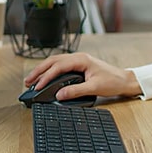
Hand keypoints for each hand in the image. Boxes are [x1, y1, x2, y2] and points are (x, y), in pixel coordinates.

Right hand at [24, 52, 141, 100]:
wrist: (124, 80)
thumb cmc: (113, 81)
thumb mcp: (94, 88)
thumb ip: (76, 91)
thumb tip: (59, 95)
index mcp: (81, 59)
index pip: (58, 67)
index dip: (45, 77)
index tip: (37, 86)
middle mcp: (78, 57)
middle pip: (53, 61)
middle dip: (39, 71)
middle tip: (27, 82)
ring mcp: (78, 60)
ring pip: (55, 62)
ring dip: (43, 70)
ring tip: (32, 79)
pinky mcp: (79, 65)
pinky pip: (60, 65)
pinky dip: (50, 70)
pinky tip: (45, 76)